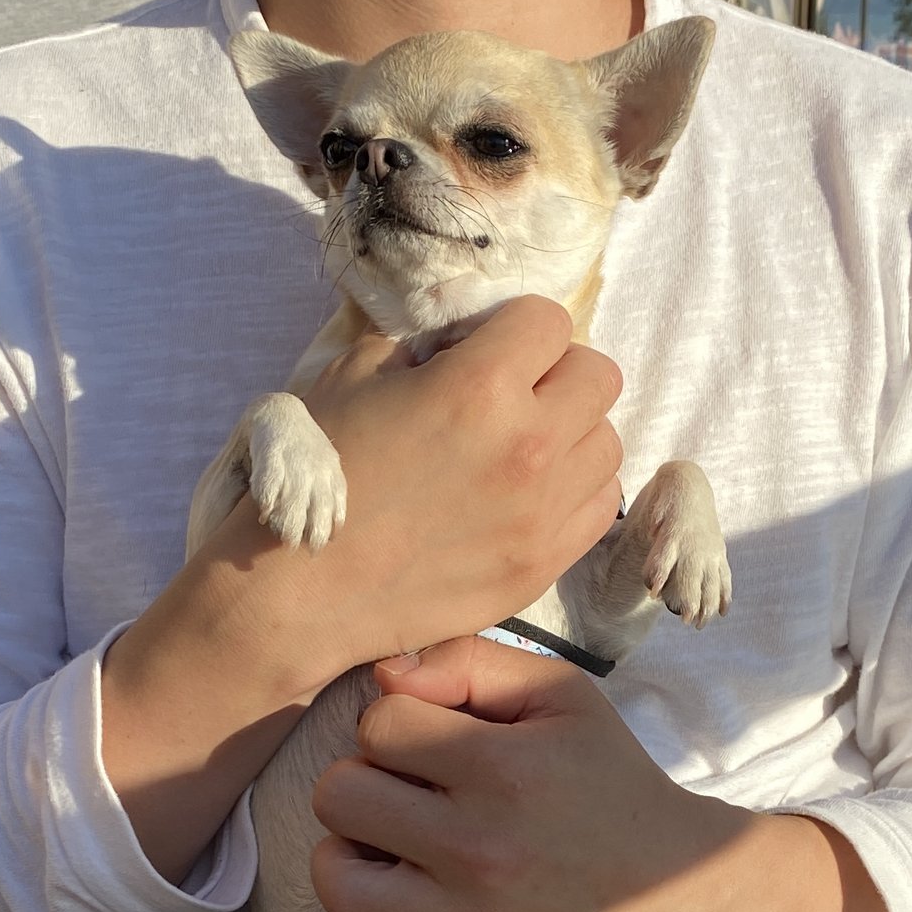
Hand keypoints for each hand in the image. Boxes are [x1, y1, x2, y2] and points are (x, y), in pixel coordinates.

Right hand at [98, 301, 620, 879]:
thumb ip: (420, 348)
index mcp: (479, 386)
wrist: (304, 591)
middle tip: (514, 395)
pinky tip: (528, 495)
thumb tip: (459, 345)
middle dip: (556, 373)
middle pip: (596, 375)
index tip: (487, 350)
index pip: (548, 321)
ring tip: (523, 448)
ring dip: (572, 433)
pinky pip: (600, 505)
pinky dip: (575, 490)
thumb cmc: (318, 477)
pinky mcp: (545, 562)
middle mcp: (529, 445)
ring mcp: (544, 510)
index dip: (516, 329)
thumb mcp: (352, 378)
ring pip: (607, 441)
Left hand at [309, 639, 905, 911]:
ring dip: (348, 854)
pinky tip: (384, 903)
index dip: (395, 723)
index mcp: (504, 770)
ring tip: (389, 848)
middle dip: (365, 781)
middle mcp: (480, 849)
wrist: (667, 884)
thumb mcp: (560, 695)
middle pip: (339, 796)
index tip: (429, 742)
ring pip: (335, 879)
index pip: (377, 725)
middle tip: (407, 794)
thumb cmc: (605, 778)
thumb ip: (468, 662)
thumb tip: (382, 675)